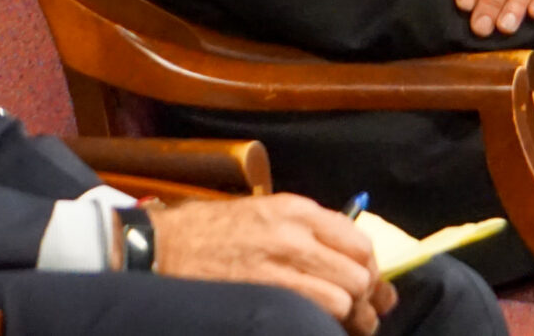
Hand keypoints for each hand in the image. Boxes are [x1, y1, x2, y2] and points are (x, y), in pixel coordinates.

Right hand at [150, 195, 397, 333]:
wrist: (162, 246)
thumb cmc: (210, 232)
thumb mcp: (263, 215)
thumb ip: (305, 232)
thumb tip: (346, 260)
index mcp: (297, 210)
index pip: (359, 241)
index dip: (371, 269)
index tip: (370, 287)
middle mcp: (295, 232)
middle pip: (359, 270)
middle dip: (366, 298)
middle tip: (363, 315)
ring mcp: (281, 263)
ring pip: (345, 296)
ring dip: (350, 317)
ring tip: (346, 327)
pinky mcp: (266, 291)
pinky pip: (317, 311)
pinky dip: (326, 324)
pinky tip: (321, 328)